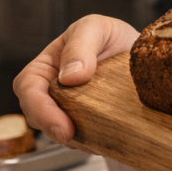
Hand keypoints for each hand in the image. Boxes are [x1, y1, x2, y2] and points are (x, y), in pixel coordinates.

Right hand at [14, 15, 138, 152]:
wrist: (142, 52)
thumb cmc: (110, 36)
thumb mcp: (95, 28)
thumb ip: (80, 45)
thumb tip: (70, 76)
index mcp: (45, 67)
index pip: (29, 89)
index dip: (40, 110)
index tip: (62, 125)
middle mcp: (52, 91)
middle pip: (38, 116)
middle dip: (54, 129)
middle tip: (75, 138)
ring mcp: (69, 110)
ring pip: (61, 132)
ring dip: (76, 140)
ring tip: (97, 138)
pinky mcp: (88, 124)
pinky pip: (84, 139)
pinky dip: (93, 142)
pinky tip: (108, 138)